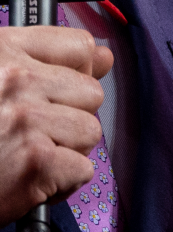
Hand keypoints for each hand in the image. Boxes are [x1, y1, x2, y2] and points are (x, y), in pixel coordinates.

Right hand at [0, 26, 110, 223]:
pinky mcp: (35, 162)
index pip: (81, 47)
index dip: (77, 74)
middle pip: (91, 93)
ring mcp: (26, 120)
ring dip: (64, 151)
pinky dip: (59, 184)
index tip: (61, 91)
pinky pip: (83, 170)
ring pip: (90, 132)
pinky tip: (26, 179)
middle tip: (29, 134)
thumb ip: (43, 63)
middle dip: (67, 118)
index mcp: (2, 50)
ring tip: (24, 156)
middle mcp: (15, 80)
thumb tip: (104, 58)